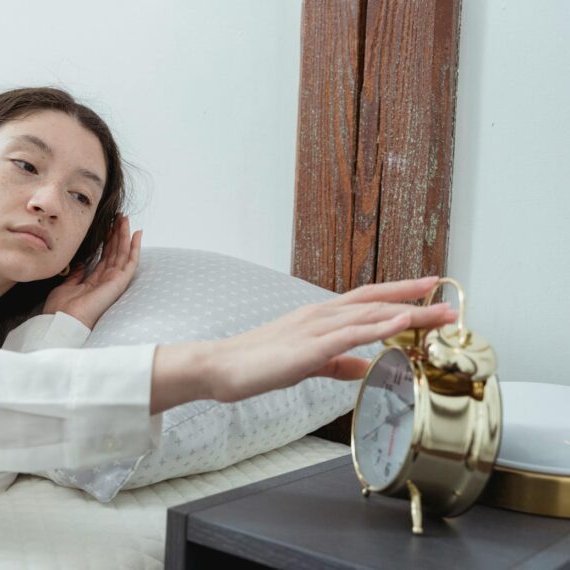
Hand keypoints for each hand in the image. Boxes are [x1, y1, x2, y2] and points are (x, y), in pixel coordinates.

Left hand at [43, 215, 141, 328]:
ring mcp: (114, 281)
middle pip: (115, 253)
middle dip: (117, 234)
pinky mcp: (119, 282)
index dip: (107, 241)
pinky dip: (135, 248)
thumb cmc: (61, 309)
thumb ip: (77, 274)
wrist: (63, 321)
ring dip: (125, 235)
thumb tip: (82, 262)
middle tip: (118, 217)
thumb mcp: (67, 285)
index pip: (104, 257)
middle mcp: (106, 281)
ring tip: (125, 219)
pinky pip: (130, 262)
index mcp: (94, 282)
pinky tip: (137, 234)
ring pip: (123, 254)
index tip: (107, 225)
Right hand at [151, 276, 458, 412]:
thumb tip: (365, 365)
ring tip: (439, 311)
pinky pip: (350, 333)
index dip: (399, 295)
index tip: (428, 291)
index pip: (367, 300)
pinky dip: (379, 325)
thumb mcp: (305, 364)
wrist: (221, 367)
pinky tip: (402, 321)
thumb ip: (337, 363)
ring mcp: (315, 328)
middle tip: (449, 300)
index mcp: (318, 317)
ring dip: (408, 311)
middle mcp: (320, 315)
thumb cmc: (256, 364)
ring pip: (369, 314)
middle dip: (415, 299)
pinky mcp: (309, 346)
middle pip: (376, 302)